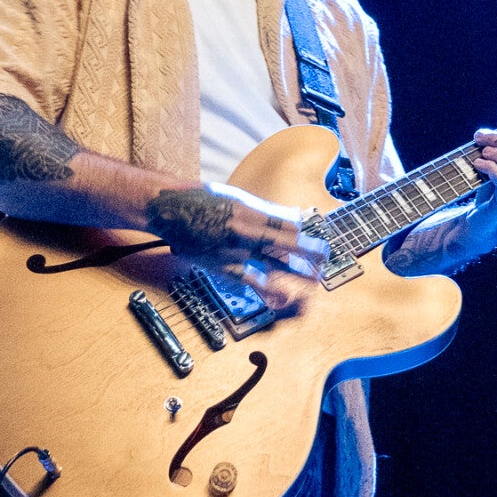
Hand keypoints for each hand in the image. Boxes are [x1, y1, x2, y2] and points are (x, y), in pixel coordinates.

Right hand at [144, 184, 329, 310]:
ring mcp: (236, 252)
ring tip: (314, 280)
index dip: (303, 231)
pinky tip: (282, 298)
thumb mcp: (236, 197)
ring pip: (274, 264)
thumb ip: (262, 210)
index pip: (288, 224)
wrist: (171, 212)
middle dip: (309, 251)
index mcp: (251, 211)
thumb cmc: (202, 200)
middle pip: (287, 243)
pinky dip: (268, 290)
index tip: (312, 236)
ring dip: (296, 272)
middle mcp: (246, 232)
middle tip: (325, 257)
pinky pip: (251, 281)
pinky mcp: (224, 267)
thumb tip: (289, 217)